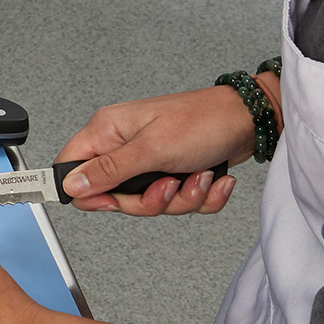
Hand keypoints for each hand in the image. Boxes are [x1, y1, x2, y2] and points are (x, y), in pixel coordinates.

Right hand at [53, 85, 257, 217]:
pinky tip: (212, 178)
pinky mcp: (174, 171)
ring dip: (181, 198)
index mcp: (109, 131)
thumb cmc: (204, 121)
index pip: (72, 167)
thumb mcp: (152, 150)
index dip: (87, 191)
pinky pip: (177, 201)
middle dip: (150, 200)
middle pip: (115, 195)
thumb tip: (71, 185)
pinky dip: (199, 197)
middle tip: (168, 185)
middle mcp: (126, 146)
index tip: (112, 200)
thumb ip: (109, 170)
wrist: (251, 121)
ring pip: (149, 202)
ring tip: (198, 176)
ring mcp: (151, 160)